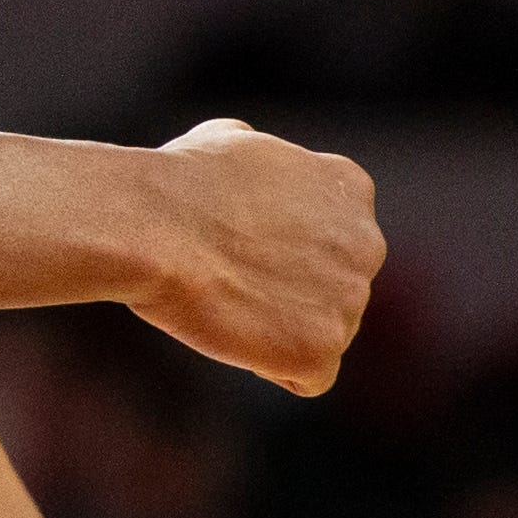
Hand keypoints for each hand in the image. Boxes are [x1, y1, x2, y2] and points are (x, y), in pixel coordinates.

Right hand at [123, 120, 382, 395]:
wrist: (151, 226)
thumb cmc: (174, 183)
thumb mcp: (228, 142)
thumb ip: (264, 165)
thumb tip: (247, 158)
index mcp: (349, 188)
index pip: (331, 236)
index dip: (279, 247)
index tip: (236, 245)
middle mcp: (366, 244)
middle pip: (332, 288)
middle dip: (288, 291)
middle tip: (227, 278)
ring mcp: (350, 300)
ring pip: (319, 331)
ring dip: (276, 327)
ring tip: (222, 301)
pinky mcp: (322, 350)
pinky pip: (307, 375)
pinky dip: (272, 365)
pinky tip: (232, 334)